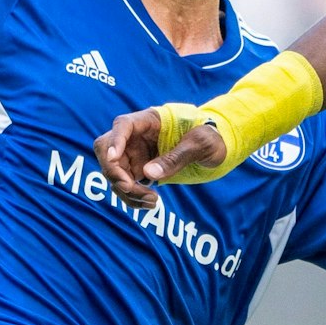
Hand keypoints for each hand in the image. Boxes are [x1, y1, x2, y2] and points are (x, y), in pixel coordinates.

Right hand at [94, 107, 228, 209]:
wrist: (217, 147)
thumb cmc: (211, 137)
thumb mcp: (201, 144)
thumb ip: (176, 157)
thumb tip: (147, 174)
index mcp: (151, 120)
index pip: (123, 125)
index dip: (114, 141)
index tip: (114, 159)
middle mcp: (136, 136)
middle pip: (108, 150)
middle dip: (114, 172)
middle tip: (132, 188)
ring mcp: (135, 153)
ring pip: (114, 172)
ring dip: (125, 190)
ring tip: (152, 202)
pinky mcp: (138, 169)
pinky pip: (125, 184)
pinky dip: (132, 197)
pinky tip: (150, 204)